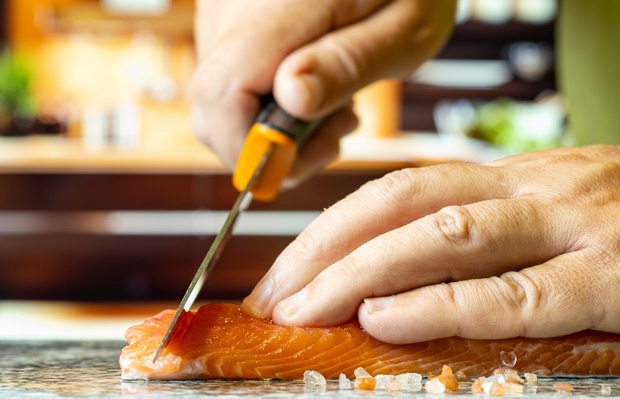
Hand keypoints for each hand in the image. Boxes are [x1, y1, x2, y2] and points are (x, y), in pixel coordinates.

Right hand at [192, 0, 455, 185]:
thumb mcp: (406, 27)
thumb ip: (347, 65)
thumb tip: (291, 101)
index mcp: (275, 3)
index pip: (223, 92)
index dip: (253, 148)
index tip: (302, 161)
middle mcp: (231, 4)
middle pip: (213, 106)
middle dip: (270, 143)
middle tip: (337, 127)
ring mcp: (222, 10)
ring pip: (220, 99)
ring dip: (274, 123)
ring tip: (337, 101)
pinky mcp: (225, 19)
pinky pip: (229, 77)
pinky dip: (268, 98)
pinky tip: (316, 81)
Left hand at [243, 145, 619, 342]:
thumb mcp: (556, 214)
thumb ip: (488, 238)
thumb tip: (396, 284)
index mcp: (513, 178)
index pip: (396, 191)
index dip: (329, 230)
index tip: (284, 273)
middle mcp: (532, 190)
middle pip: (400, 205)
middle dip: (323, 250)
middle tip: (272, 297)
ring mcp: (573, 228)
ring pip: (442, 239)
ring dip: (358, 276)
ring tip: (304, 311)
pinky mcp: (611, 278)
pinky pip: (509, 295)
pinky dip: (437, 307)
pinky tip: (384, 321)